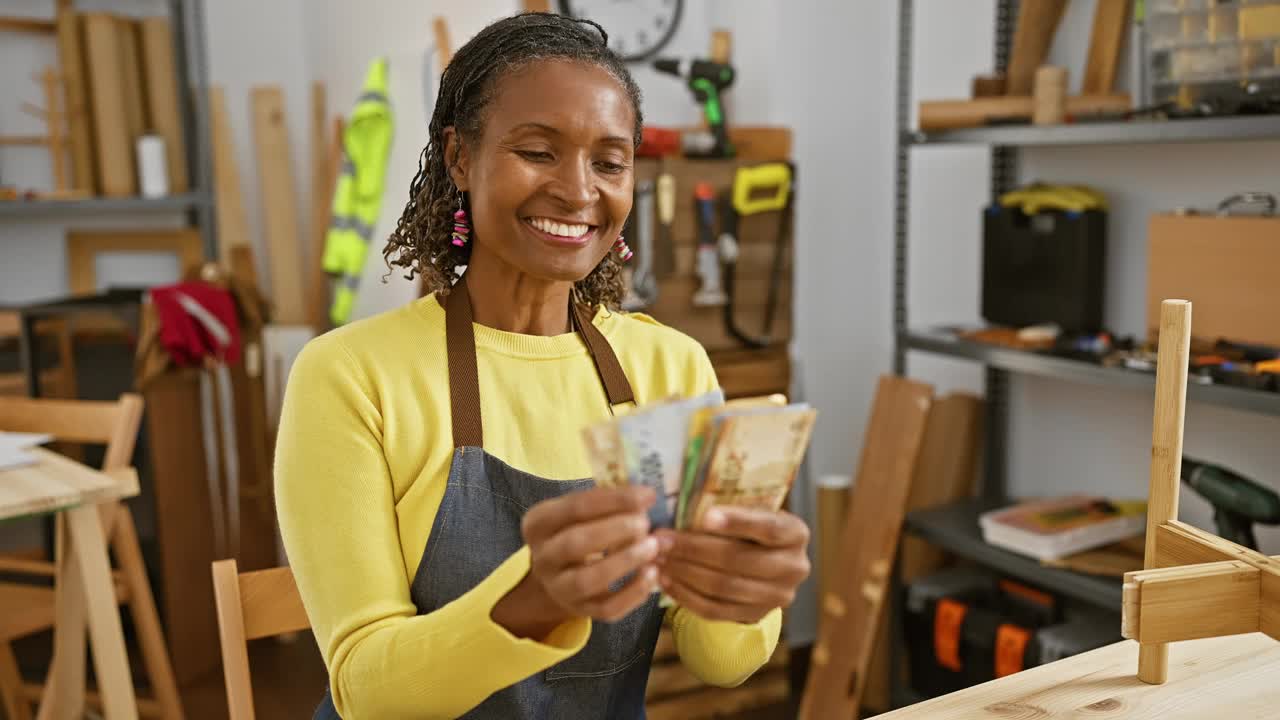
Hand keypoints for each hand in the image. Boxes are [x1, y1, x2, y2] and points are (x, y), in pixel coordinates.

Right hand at [494, 485, 661, 638]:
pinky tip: (651, 575)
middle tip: (645, 523)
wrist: (560, 574)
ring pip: (587, 580)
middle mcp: (542, 558)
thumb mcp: (579, 513)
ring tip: (653, 546)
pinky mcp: (580, 610)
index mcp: (538, 523)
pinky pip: (606, 609)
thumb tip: (646, 497)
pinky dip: (632, 594)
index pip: (575, 507)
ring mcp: (559, 588)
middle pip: (575, 543)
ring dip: (623, 562)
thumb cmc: (576, 531)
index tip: (647, 495)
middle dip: (614, 531)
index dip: (613, 500)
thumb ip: (607, 503)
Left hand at [652, 507, 809, 623]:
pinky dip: (686, 595)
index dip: (737, 522)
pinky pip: (715, 610)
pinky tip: (665, 580)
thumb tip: (682, 506)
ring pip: (723, 587)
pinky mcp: (755, 616)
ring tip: (657, 559)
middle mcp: (794, 567)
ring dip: (684, 572)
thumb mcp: (753, 512)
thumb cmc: (752, 529)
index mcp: (796, 533)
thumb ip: (731, 509)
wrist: (767, 564)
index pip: (768, 527)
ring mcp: (776, 597)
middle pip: (738, 560)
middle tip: (661, 539)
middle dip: (694, 549)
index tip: (705, 516)